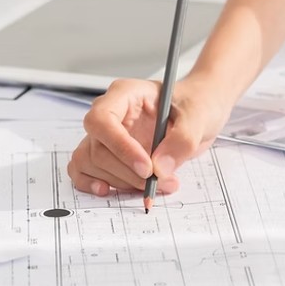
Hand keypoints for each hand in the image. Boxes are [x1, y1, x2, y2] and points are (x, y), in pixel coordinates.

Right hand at [68, 73, 229, 195]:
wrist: (199, 113)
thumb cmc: (195, 105)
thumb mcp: (198, 117)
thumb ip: (182, 141)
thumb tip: (160, 169)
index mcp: (125, 95)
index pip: (103, 119)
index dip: (121, 147)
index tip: (147, 168)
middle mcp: (111, 114)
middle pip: (98, 149)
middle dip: (128, 173)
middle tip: (161, 182)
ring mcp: (107, 135)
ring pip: (91, 163)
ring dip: (121, 182)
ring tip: (155, 185)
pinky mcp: (108, 154)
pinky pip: (84, 170)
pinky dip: (93, 184)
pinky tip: (110, 190)